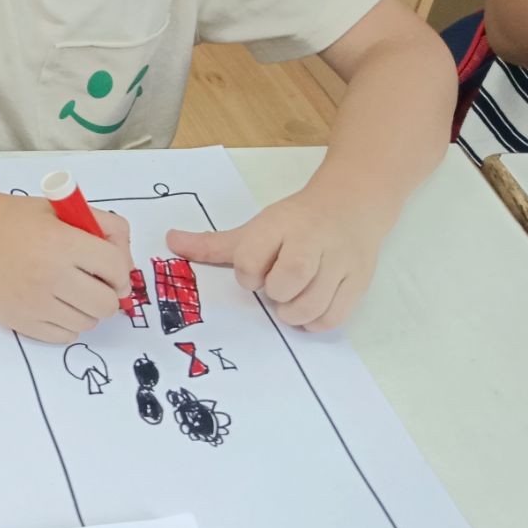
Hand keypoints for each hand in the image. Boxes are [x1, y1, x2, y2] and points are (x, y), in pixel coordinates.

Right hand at [0, 194, 131, 342]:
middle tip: (95, 283)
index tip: (111, 269)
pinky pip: (64, 336)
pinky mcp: (19, 321)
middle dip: (108, 294)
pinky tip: (56, 304)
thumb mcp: (64, 209)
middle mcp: (48, 275)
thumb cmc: (18, 220)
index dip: (121, 271)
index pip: (116, 268)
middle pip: (106, 304)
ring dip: (87, 309)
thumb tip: (126, 265)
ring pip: (87, 323)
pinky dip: (67, 323)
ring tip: (71, 291)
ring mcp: (32, 302)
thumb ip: (105, 227)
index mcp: (62, 242)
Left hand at [168, 189, 386, 330]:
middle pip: (288, 279)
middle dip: (274, 293)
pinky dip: (315, 322)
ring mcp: (339, 261)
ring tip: (290, 301)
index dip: (247, 274)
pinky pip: (334, 316)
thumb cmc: (295, 222)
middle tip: (274, 288)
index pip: (251, 258)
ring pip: (312, 303)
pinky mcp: (358, 281)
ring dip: (293, 312)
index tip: (253, 272)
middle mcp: (312, 240)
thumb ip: (213, 244)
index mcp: (280, 225)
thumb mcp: (255, 227)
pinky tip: (309, 309)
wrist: (351, 205)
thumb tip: (169, 242)